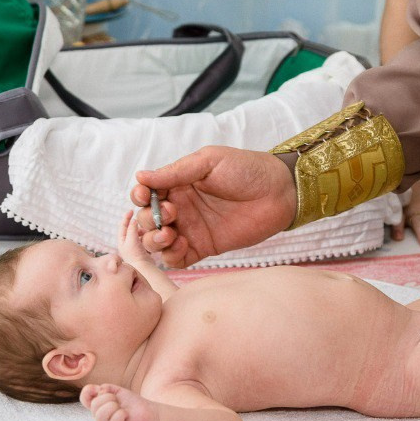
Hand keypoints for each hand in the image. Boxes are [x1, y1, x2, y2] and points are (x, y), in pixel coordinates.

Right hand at [81, 383, 157, 420]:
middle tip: (119, 401)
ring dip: (114, 406)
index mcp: (99, 408)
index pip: (84, 399)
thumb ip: (106, 389)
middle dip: (109, 398)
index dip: (88, 391)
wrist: (149, 413)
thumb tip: (98, 390)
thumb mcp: (118, 392)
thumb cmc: (133, 403)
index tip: (100, 389)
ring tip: (122, 409)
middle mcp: (100, 419)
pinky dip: (121, 414)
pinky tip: (126, 415)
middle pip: (94, 405)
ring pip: (100, 414)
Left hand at [116, 210, 153, 266]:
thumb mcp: (132, 239)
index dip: (126, 217)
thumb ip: (132, 229)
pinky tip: (150, 239)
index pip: (122, 226)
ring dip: (142, 232)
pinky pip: (144, 242)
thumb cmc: (135, 255)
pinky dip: (147, 239)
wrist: (143, 269)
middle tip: (142, 222)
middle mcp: (126, 245)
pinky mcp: (142, 252)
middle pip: (130, 230)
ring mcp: (134, 249)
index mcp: (122, 241)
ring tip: (147, 232)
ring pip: (138, 236)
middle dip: (136, 225)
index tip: (131, 210)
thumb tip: (133, 220)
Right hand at [129, 146, 296, 268]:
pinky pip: (177, 258)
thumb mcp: (209, 162)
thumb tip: (140, 176)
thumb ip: (175, 172)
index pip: (147, 193)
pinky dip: (171, 255)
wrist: (279, 192)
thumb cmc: (247, 169)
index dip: (139, 196)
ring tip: (169, 233)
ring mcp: (190, 228)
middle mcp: (180, 206)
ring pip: (156, 241)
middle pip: (146, 219)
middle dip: (148, 219)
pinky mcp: (203, 247)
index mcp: (178, 183)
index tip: (144, 196)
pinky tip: (181, 244)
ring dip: (154, 239)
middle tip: (169, 214)